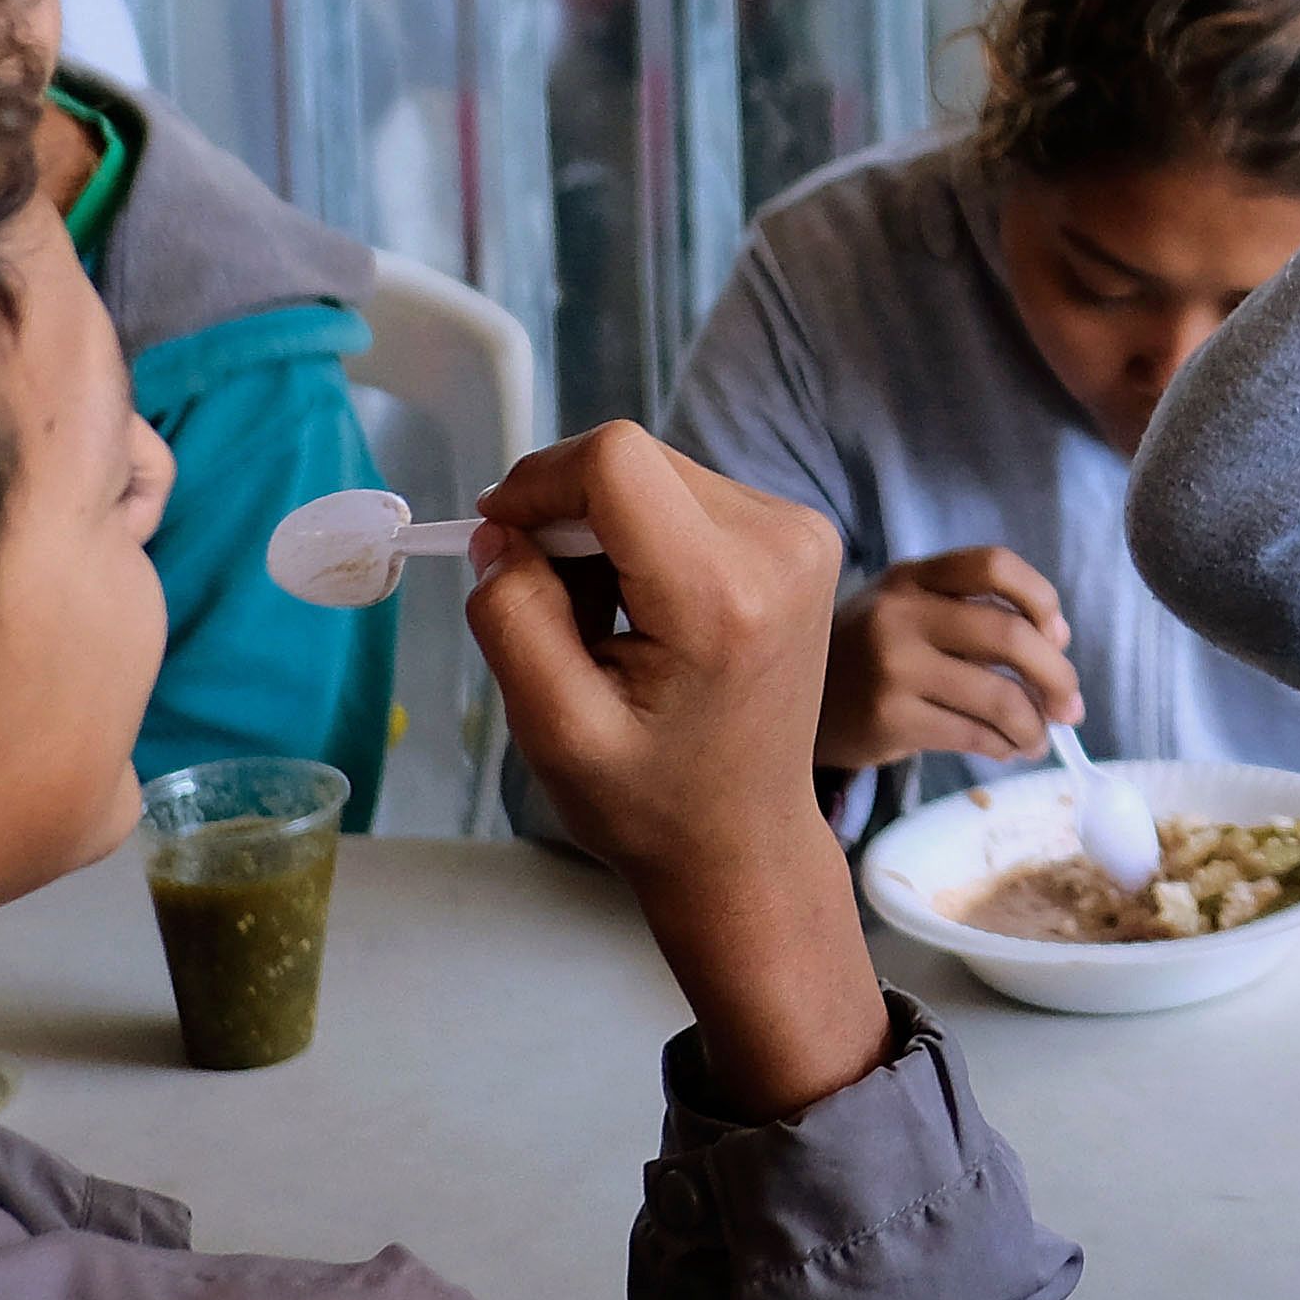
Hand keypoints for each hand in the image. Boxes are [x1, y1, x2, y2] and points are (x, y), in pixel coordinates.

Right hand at [466, 424, 888, 1115]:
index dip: (539, 483)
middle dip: (568, 514)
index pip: (615, 459)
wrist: (745, 840)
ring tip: (601, 622)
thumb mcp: (553, 729)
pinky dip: (644, 535)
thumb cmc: (650, 802)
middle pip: (634, 459)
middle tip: (552, 606)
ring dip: (604, 527)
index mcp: (722, 594)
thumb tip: (499, 530)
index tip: (501, 542)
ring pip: (658, 471)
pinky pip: (690, 494)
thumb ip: (513, 617)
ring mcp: (801, 534)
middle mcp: (779, 544)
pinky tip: (641, 610)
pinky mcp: (801, 535)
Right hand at [823, 544, 1086, 766]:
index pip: (994, 565)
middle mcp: (901, 614)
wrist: (789, 705)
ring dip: (1033, 724)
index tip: (1057, 636)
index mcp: (912, 577)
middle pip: (1009, 635)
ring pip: (997, 696)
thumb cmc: (867, 656)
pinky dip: (1003, 746)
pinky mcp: (888, 719)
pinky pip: (972, 735)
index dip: (1041, 598)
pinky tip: (1004, 748)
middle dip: (1056, 676)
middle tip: (1070, 706)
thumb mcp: (904, 611)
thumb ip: (969, 615)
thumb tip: (1057, 647)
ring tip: (1038, 738)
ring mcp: (892, 667)